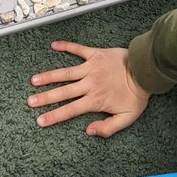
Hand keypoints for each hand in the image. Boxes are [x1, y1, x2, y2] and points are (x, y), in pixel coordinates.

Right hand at [28, 42, 149, 137]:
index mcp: (95, 100)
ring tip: (34, 79)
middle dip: (45, 97)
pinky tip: (54, 45)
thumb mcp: (126, 118)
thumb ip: (107, 128)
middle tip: (30, 101)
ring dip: (49, 76)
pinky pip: (78, 49)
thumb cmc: (137, 95)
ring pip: (66, 73)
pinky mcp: (96, 54)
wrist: (145, 71)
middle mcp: (90, 84)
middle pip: (63, 92)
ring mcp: (91, 68)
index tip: (40, 120)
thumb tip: (88, 131)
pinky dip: (66, 46)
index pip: (70, 110)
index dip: (54, 116)